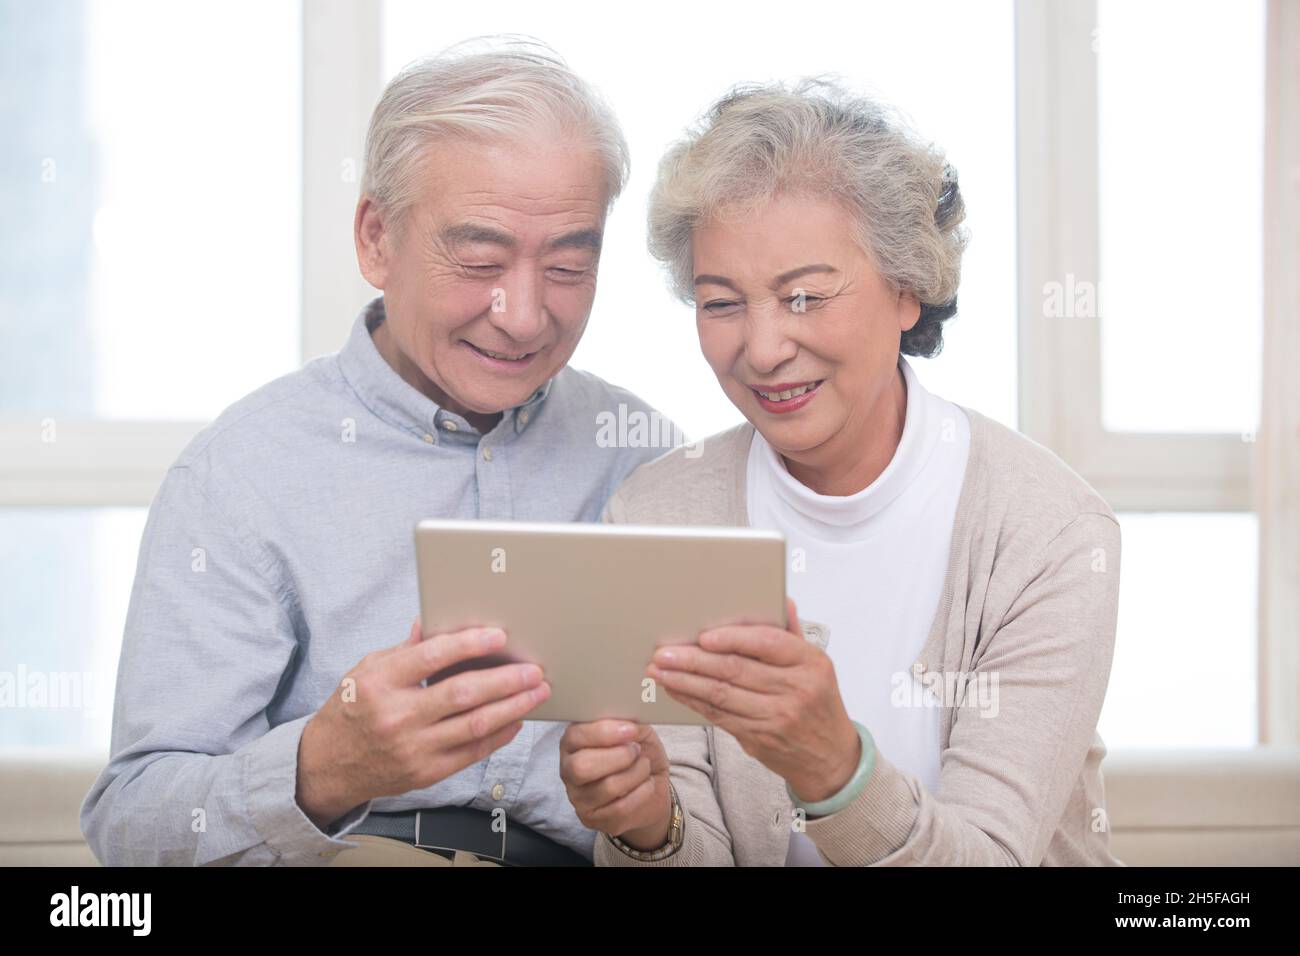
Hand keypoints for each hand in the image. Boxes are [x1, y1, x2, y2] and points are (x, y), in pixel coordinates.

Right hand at [296, 617, 550, 828]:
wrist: (328, 765)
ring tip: (536, 692)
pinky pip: (472, 752)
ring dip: (513, 707)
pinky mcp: (425, 773)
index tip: (499, 636)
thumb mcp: (366, 669)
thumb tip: (433, 620)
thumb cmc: (352, 709)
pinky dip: (499, 735)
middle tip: (534, 669)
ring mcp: (412, 748)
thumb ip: (405, 649)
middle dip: (505, 680)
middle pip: (462, 694)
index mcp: (380, 683)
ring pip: (474, 725)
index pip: (431, 657)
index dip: (469, 645)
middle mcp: (397, 716)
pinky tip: (516, 720)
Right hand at [558, 719, 672, 850]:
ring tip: (644, 766)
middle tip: (636, 750)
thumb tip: (629, 722)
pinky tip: (646, 784)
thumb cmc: (638, 753)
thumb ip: (630, 723)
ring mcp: (578, 798)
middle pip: (582, 766)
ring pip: (606, 787)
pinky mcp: (592, 819)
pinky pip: (620, 808)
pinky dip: (641, 793)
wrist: (651, 786)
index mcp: (572, 743)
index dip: (603, 732)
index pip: (575, 736)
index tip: (630, 730)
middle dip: (618, 756)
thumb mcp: (637, 731)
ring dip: (635, 773)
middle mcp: (568, 770)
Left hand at [647, 598, 860, 802]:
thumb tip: (782, 602)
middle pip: (735, 670)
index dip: (732, 638)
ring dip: (685, 681)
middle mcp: (794, 690)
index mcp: (810, 663)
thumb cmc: (819, 704)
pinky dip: (693, 700)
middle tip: (665, 652)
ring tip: (660, 670)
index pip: (767, 643)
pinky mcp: (758, 738)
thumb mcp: (817, 666)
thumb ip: (792, 633)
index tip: (704, 636)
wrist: (831, 758)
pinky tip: (676, 689)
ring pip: (721, 694)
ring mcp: (775, 717)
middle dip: (694, 660)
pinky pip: (718, 715)